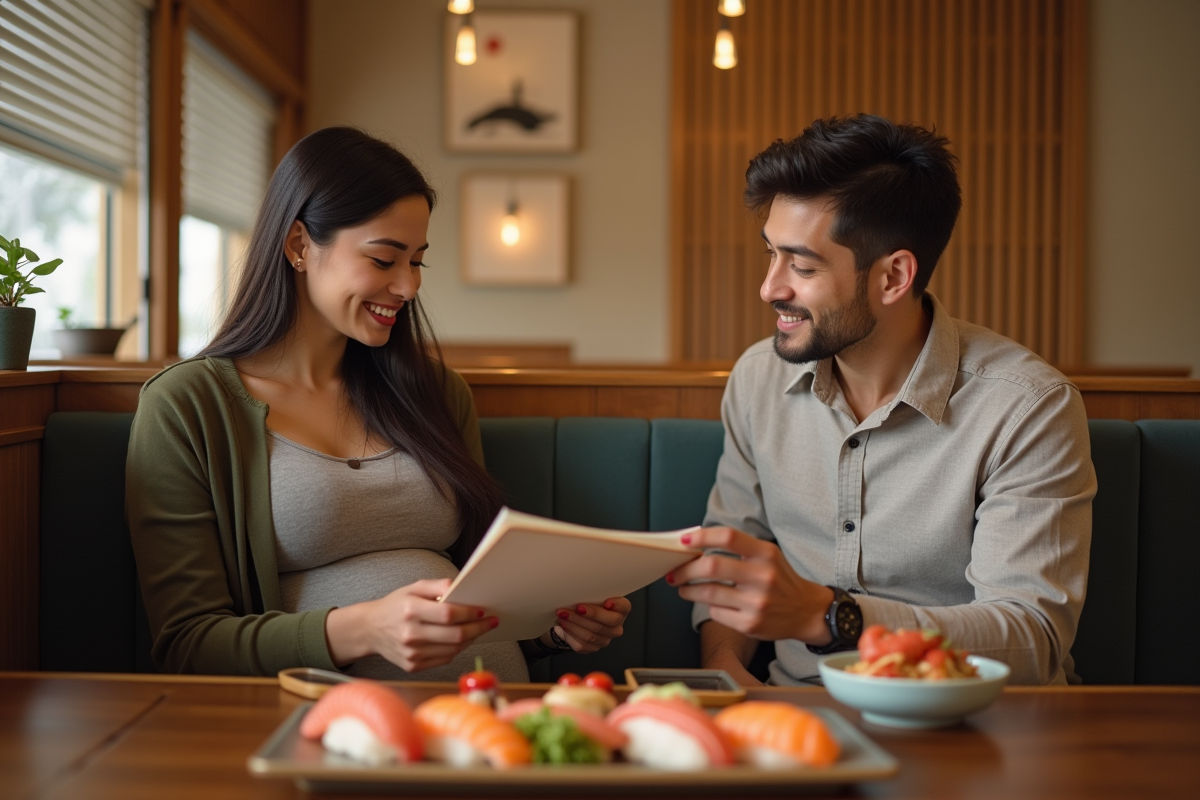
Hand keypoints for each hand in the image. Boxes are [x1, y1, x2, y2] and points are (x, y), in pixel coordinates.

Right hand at [326, 579, 497, 672]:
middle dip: (478, 628)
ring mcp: (411, 653)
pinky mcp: (412, 666)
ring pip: (453, 650)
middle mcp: (410, 634)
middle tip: (491, 622)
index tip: (483, 610)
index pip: (449, 614)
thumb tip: (459, 586)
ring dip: (471, 639)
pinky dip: (457, 649)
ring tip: (479, 629)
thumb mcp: (412, 588)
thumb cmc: (395, 606)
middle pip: (455, 635)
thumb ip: (436, 586)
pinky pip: (444, 659)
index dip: (470, 613)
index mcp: (410, 611)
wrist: (370, 629)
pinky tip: (463, 640)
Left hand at [546, 596, 631, 654]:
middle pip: (607, 622)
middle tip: (577, 608)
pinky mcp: (593, 648)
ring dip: (575, 624)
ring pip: (592, 635)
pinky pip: (582, 645)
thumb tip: (580, 588)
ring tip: (563, 615)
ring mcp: (605, 639)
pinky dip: (570, 634)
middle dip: (590, 614)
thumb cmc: (588, 603)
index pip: (624, 607)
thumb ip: (593, 593)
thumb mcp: (593, 595)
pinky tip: (563, 626)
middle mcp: (616, 626)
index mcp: (621, 610)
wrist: (579, 619)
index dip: (617, 605)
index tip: (607, 602)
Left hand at [668, 527, 832, 644]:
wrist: (806, 611)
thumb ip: (737, 548)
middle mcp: (763, 576)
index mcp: (765, 553)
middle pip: (711, 567)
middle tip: (676, 572)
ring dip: (688, 590)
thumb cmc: (779, 579)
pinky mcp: (751, 624)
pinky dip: (709, 607)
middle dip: (685, 569)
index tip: (684, 541)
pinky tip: (712, 603)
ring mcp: (757, 602)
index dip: (701, 537)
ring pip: (708, 593)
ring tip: (683, 587)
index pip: (728, 537)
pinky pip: (717, 613)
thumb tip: (694, 545)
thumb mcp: (767, 555)